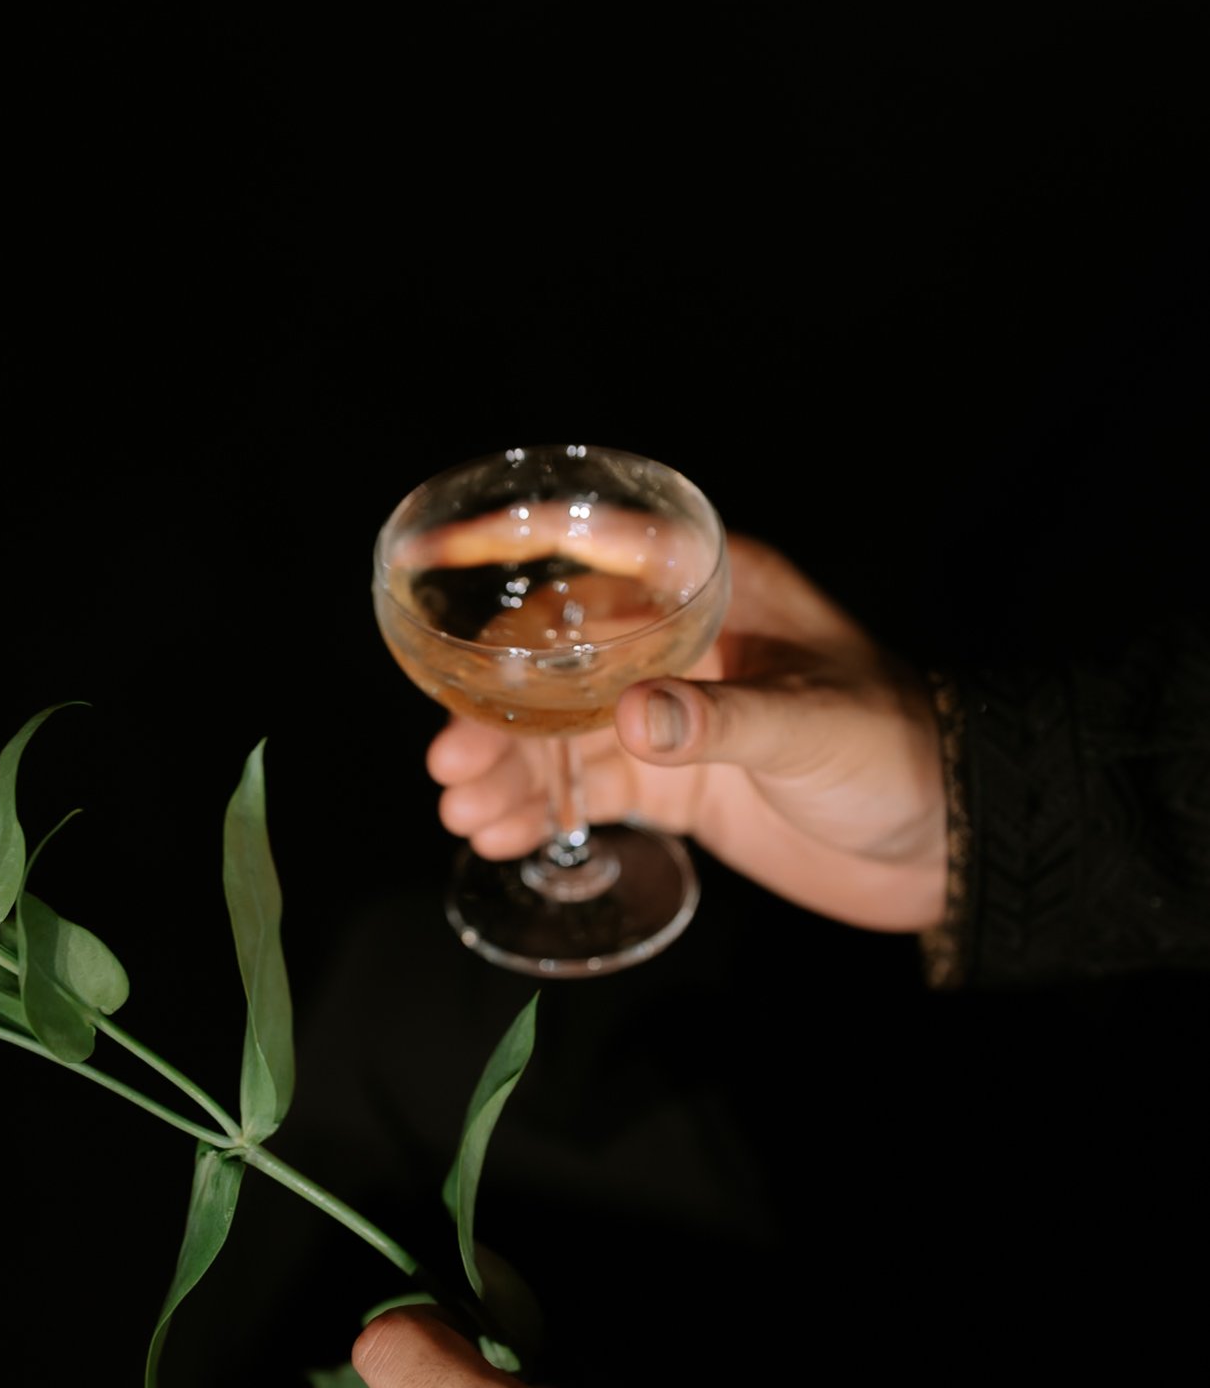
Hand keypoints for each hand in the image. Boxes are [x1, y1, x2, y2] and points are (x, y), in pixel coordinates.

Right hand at [430, 535, 948, 931]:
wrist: (945, 845)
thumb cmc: (899, 754)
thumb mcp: (813, 729)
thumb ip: (722, 722)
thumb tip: (631, 720)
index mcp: (719, 590)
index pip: (603, 548)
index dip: (517, 542)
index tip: (441, 549)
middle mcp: (680, 643)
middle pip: (558, 656)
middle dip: (494, 706)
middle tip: (451, 757)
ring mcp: (670, 714)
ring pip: (559, 730)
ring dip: (506, 767)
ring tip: (464, 808)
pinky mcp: (672, 780)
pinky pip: (585, 787)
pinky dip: (538, 810)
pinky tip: (498, 834)